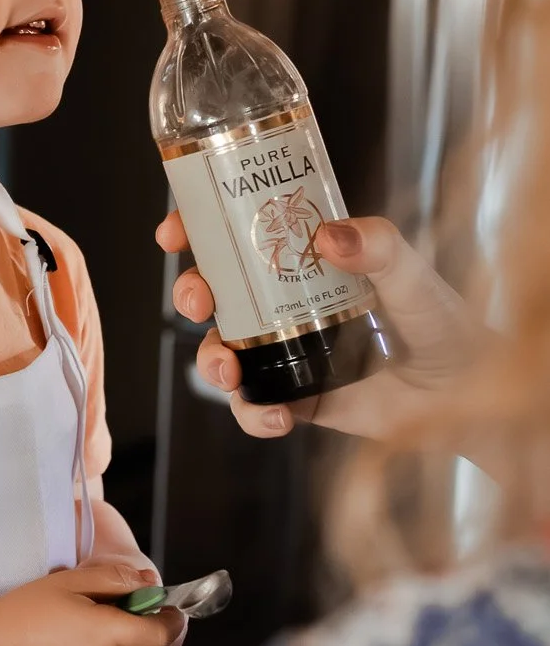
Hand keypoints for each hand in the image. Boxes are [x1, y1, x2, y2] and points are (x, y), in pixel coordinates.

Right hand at [0, 560, 186, 645]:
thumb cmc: (24, 611)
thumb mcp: (69, 582)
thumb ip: (114, 579)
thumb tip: (150, 584)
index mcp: (104, 634)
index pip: (161, 634)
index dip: (174, 621)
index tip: (171, 610)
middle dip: (168, 637)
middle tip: (161, 621)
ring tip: (136, 642)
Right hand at [157, 210, 483, 441]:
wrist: (470, 397)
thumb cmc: (446, 324)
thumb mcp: (413, 275)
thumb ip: (379, 248)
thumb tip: (328, 235)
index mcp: (306, 261)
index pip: (239, 235)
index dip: (197, 229)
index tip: (175, 232)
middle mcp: (287, 303)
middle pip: (216, 292)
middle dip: (192, 294)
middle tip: (200, 302)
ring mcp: (287, 353)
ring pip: (222, 351)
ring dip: (209, 359)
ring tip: (228, 369)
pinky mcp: (298, 399)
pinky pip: (255, 407)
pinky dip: (252, 414)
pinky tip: (274, 416)